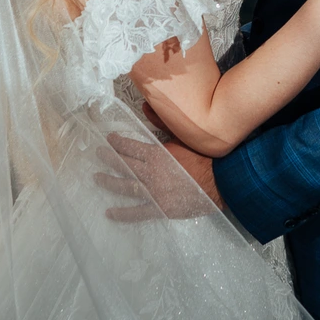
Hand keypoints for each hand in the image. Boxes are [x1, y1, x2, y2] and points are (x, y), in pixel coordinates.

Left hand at [95, 132, 221, 221]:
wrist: (221, 181)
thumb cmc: (204, 156)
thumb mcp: (182, 136)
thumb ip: (161, 122)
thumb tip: (144, 105)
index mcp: (155, 154)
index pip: (129, 147)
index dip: (117, 143)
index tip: (108, 139)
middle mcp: (151, 173)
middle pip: (124, 165)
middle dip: (109, 159)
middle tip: (97, 155)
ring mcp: (155, 192)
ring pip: (126, 187)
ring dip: (110, 182)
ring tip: (97, 178)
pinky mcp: (161, 209)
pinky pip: (138, 212)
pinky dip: (123, 214)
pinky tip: (111, 213)